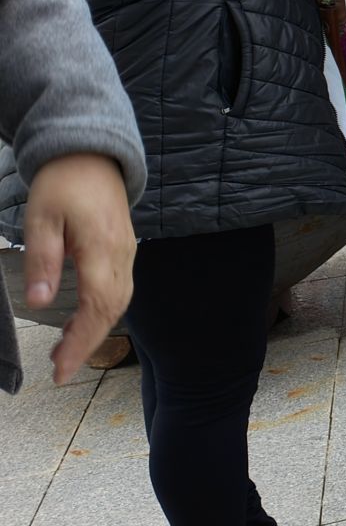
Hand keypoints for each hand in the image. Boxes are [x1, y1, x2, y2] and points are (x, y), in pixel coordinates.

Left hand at [21, 154, 134, 385]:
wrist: (92, 155)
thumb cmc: (63, 183)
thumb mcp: (40, 218)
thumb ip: (41, 260)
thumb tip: (39, 302)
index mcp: (101, 248)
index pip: (96, 306)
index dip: (80, 342)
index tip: (61, 369)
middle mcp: (121, 255)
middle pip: (111, 310)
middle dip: (87, 344)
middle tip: (60, 370)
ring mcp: (126, 253)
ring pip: (118, 302)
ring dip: (94, 330)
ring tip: (65, 351)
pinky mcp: (123, 250)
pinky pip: (118, 289)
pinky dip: (101, 312)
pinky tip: (81, 321)